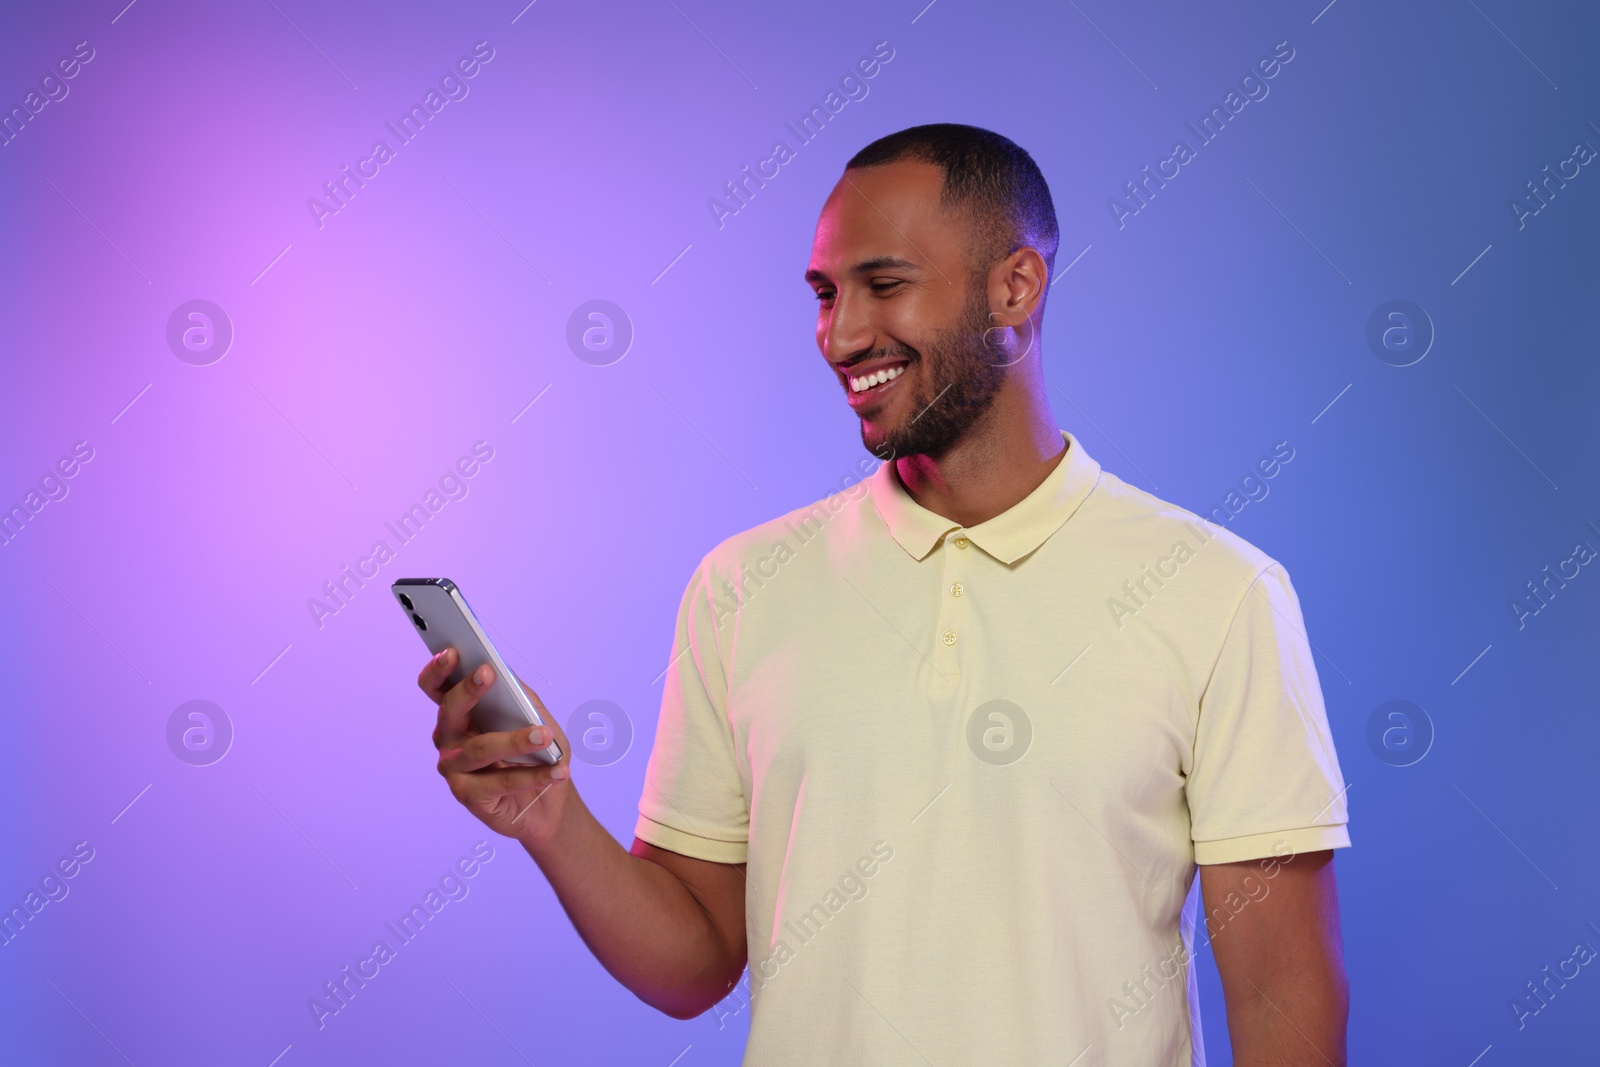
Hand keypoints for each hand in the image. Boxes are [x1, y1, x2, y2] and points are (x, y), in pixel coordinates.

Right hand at [418, 648, 575, 847]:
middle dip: (468, 690)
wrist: (548, 800)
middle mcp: (449, 737)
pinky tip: (557, 771)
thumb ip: (517, 693)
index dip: (438, 669)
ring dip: (515, 740)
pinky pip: (500, 782)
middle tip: (488, 673)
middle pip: (449, 710)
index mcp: (459, 712)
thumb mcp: (534, 715)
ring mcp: (454, 767)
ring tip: (545, 736)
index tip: (452, 651)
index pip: (437, 687)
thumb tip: (504, 669)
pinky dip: (533, 776)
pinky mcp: (467, 795)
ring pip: (480, 748)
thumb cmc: (537, 753)